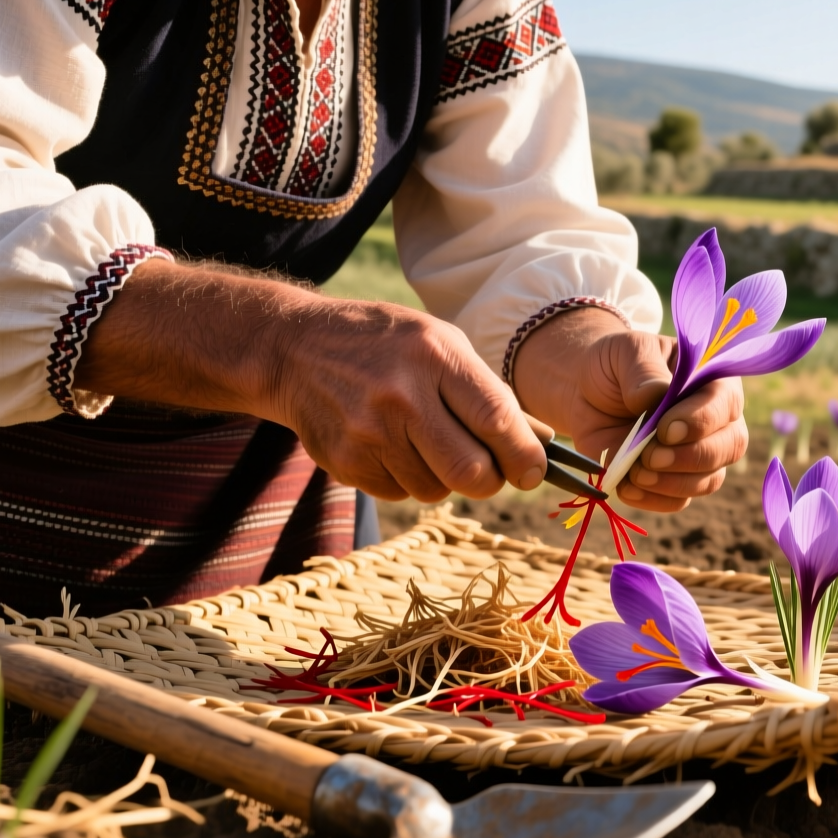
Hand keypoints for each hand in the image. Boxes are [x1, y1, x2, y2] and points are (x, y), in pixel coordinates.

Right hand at [76, 260, 547, 501]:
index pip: (497, 420)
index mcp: (434, 357)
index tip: (534, 470)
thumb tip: (543, 442)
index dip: (525, 456)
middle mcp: (401, 396)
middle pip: (471, 472)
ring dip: (445, 478)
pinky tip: (394, 446)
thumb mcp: (441, 344)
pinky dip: (409, 479)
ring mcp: (368, 433)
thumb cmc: (387, 345)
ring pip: (436, 490)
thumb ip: (490, 392)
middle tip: (491, 471)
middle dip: (491, 480)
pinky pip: (401, 493)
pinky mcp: (345, 462)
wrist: (294, 348)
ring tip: (427, 442)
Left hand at [513, 308, 746, 511]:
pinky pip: (679, 501)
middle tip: (649, 456)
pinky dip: (653, 500)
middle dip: (689, 458)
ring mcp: (700, 453)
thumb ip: (643, 370)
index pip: (725, 404)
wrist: (586, 392)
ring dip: (671, 482)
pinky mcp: (675, 479)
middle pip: (729, 447)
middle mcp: (717, 420)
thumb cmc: (615, 365)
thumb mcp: (626, 351)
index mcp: (713, 380)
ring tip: (634, 471)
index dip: (700, 422)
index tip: (665, 429)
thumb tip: (656, 397)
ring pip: (709, 480)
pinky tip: (627, 486)